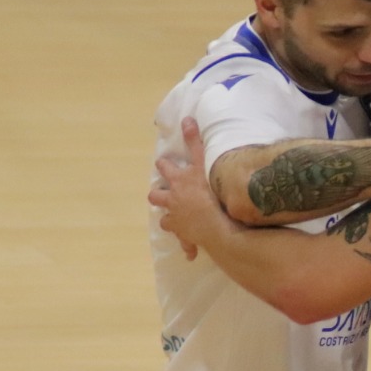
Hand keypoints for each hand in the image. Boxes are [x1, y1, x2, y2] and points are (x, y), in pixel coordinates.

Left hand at [149, 118, 233, 255]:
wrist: (214, 222)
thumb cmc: (211, 191)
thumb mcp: (203, 162)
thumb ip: (195, 141)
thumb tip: (186, 118)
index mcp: (178, 182)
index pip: (165, 169)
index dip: (164, 166)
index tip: (164, 164)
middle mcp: (173, 201)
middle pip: (157, 196)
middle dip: (158, 194)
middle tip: (165, 193)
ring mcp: (177, 220)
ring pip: (165, 220)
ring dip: (169, 219)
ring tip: (175, 219)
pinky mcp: (185, 236)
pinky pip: (185, 243)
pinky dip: (187, 245)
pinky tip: (190, 251)